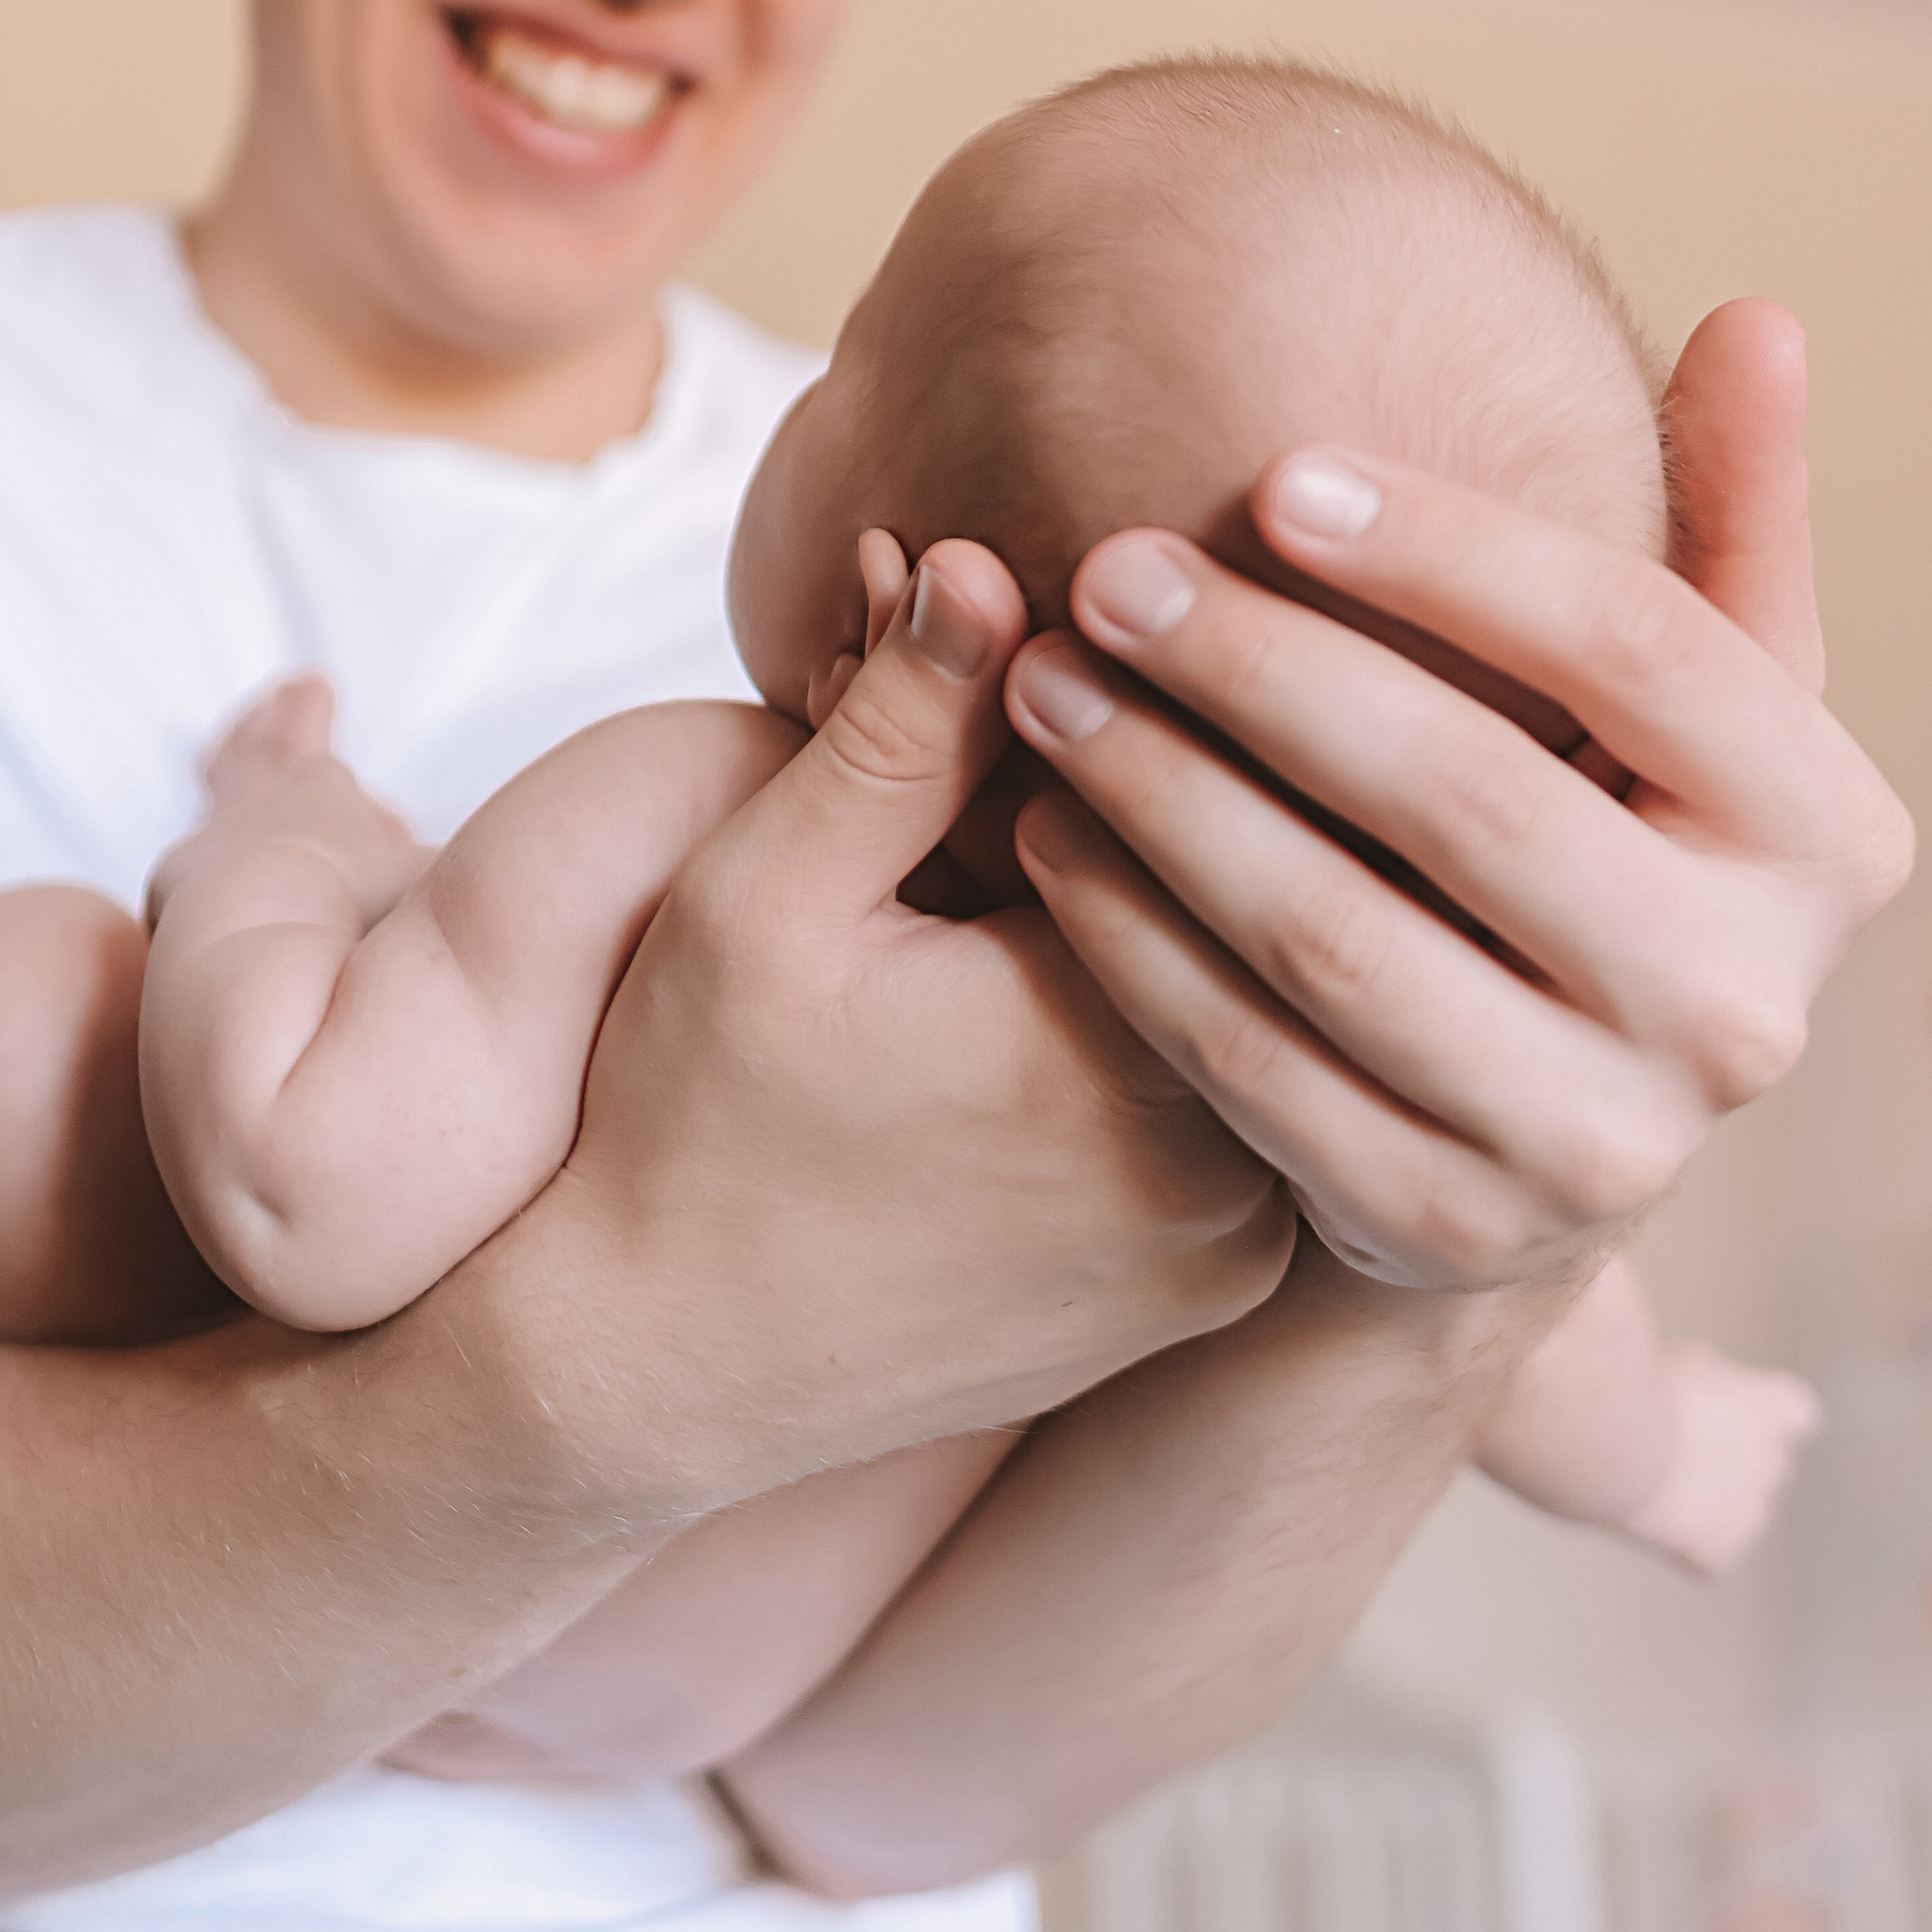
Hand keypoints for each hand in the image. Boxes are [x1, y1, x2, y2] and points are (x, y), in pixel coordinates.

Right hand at [524, 538, 1294, 1516]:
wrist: (654, 1373)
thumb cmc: (688, 1114)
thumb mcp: (763, 893)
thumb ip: (894, 728)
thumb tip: (987, 558)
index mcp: (1119, 1045)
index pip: (1223, 811)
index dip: (1177, 702)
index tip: (1136, 616)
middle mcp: (1219, 1165)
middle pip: (1269, 912)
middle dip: (1221, 787)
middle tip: (1199, 663)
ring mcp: (1237, 1248)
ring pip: (1277, 1010)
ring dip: (1232, 902)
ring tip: (1183, 782)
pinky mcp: (1219, 1290)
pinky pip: (1266, 1103)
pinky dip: (1225, 1010)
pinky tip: (1171, 921)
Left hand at [1003, 301, 1912, 1292]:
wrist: (1542, 1141)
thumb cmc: (1612, 840)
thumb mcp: (1704, 705)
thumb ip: (1731, 517)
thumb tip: (1761, 318)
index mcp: (1832, 838)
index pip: (1640, 648)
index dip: (1450, 551)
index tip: (1270, 473)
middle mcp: (1744, 1006)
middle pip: (1470, 792)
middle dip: (1260, 668)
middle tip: (1103, 570)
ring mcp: (1603, 1141)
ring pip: (1338, 933)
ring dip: (1165, 792)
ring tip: (1042, 682)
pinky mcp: (1450, 1223)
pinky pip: (1253, 1064)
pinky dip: (1132, 942)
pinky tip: (1045, 832)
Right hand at [1624, 1347, 1821, 1577]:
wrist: (1616, 1439)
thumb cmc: (1644, 1384)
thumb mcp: (1687, 1360)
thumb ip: (1714, 1379)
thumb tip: (1708, 1386)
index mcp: (1779, 1407)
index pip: (1797, 1413)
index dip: (1763, 1415)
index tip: (1730, 1412)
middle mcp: (1777, 1462)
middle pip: (1770, 1465)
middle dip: (1736, 1460)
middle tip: (1683, 1448)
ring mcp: (1752, 1513)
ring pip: (1741, 1513)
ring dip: (1713, 1503)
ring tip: (1657, 1481)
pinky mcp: (1719, 1554)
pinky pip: (1706, 1554)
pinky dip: (1683, 1545)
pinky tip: (1649, 1519)